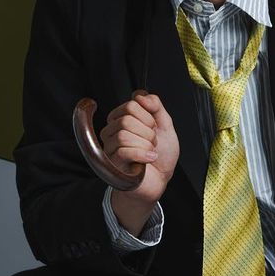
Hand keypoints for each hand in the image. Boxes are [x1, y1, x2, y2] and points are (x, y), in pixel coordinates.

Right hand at [101, 90, 179, 205]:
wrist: (160, 180)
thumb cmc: (161, 154)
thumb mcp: (164, 124)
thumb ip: (155, 106)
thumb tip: (140, 95)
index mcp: (122, 119)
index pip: (131, 105)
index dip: (148, 116)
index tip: (154, 128)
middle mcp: (111, 131)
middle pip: (125, 119)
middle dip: (147, 131)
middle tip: (153, 142)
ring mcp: (109, 148)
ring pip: (123, 135)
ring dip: (145, 144)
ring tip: (150, 151)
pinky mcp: (112, 164)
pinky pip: (124, 151)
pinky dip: (143, 154)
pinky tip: (150, 158)